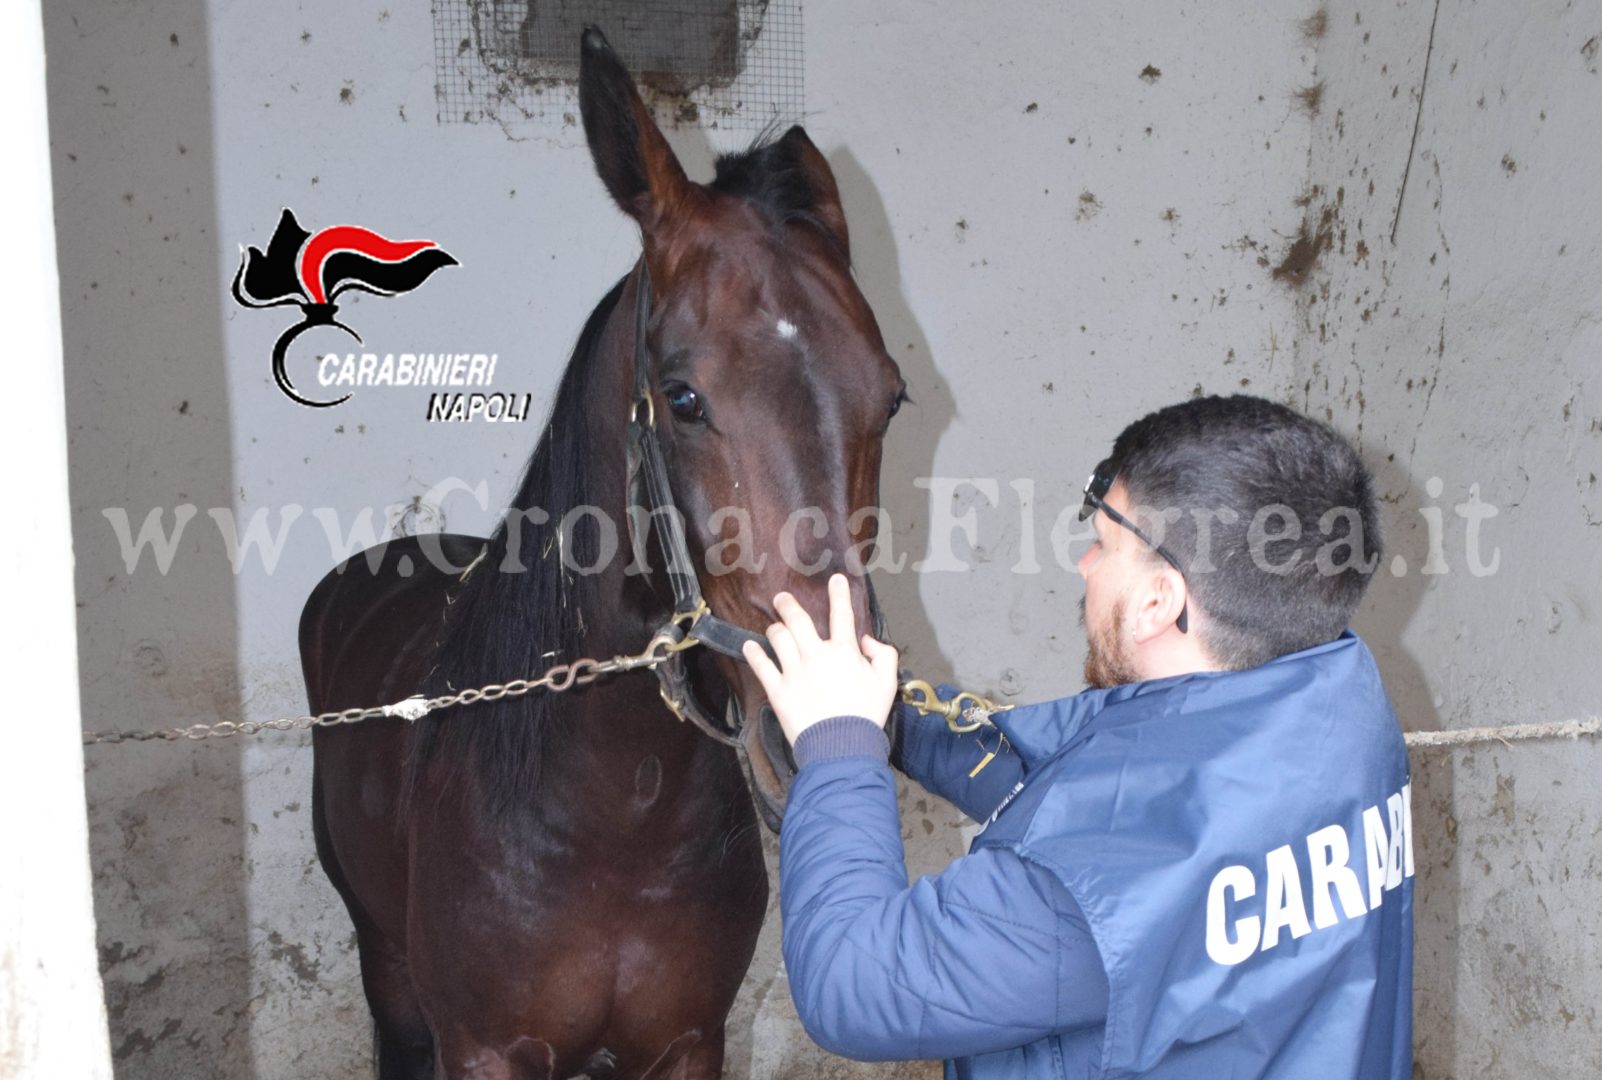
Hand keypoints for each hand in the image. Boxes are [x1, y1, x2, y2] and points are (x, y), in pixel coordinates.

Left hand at [742, 573, 899, 745]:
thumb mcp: (888, 683)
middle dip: (787, 604)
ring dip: (774, 629)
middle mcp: (816, 655)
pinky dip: (754, 654)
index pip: (842, 614)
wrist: (842, 746)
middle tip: (781, 599)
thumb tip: (866, 641)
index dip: (839, 594)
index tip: (836, 580)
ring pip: (778, 638)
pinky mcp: (778, 690)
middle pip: (797, 619)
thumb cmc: (866, 716)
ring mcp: (794, 671)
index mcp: (844, 651)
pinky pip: (762, 666)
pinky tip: (749, 646)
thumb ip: (883, 654)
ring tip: (773, 628)